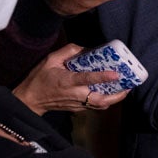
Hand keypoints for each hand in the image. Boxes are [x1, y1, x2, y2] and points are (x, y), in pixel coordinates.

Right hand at [12, 44, 129, 114]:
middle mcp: (74, 94)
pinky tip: (111, 92)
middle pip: (99, 100)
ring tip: (125, 89)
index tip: (117, 74)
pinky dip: (105, 101)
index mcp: (67, 81)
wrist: (28, 101)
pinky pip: (94, 106)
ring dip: (114, 99)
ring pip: (99, 106)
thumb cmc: (39, 79)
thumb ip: (68, 51)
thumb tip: (85, 49)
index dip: (103, 77)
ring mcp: (76, 104)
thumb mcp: (50, 60)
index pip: (87, 80)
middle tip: (128, 86)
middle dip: (116, 96)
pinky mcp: (77, 109)